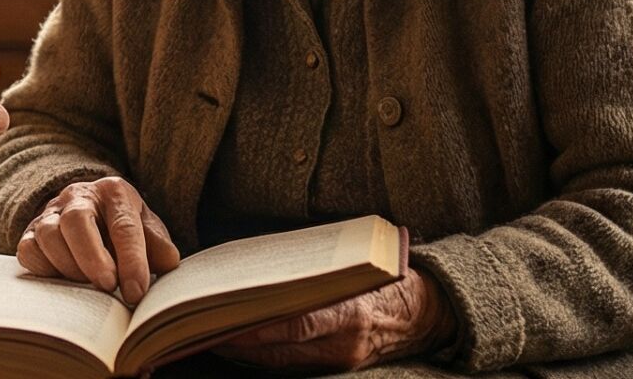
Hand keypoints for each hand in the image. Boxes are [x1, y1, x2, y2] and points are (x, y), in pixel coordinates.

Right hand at [18, 176, 180, 304]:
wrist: (90, 213)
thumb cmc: (122, 226)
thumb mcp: (147, 230)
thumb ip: (158, 245)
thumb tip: (168, 262)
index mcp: (113, 192)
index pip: (124, 225)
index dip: (132, 260)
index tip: (136, 291)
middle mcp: (78, 196)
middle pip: (77, 221)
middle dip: (92, 257)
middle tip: (108, 286)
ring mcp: (50, 212)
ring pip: (49, 235)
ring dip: (70, 267)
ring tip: (89, 286)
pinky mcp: (30, 232)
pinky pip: (29, 249)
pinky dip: (45, 269)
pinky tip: (64, 281)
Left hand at [210, 264, 456, 372]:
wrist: (430, 312)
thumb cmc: (388, 277)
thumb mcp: (357, 265)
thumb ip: (314, 269)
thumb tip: (260, 265)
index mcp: (353, 314)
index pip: (296, 324)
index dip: (256, 326)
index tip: (221, 319)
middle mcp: (346, 344)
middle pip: (281, 348)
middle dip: (239, 340)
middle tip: (202, 326)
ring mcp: (343, 360)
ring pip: (283, 361)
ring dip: (246, 350)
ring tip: (211, 331)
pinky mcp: (340, 367)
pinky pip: (295, 363)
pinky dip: (267, 352)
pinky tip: (241, 339)